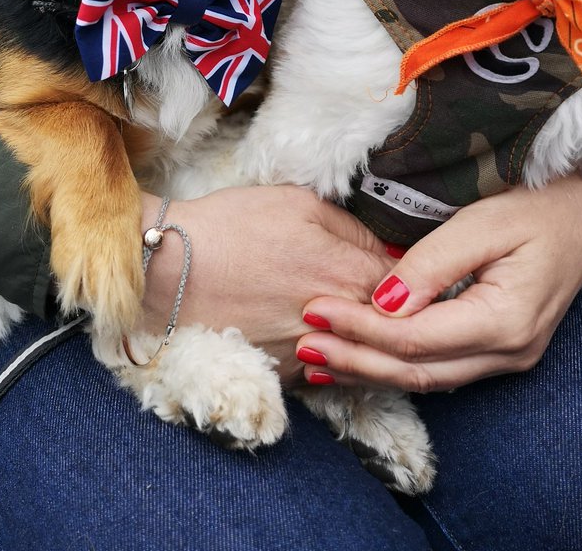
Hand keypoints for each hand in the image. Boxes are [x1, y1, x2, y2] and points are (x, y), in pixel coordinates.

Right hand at [139, 186, 392, 384]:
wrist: (169, 269)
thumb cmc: (233, 225)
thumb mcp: (300, 202)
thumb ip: (352, 227)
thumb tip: (383, 248)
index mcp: (352, 273)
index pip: (410, 286)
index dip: (412, 279)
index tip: (410, 275)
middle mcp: (342, 322)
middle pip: (394, 329)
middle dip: (396, 315)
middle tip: (393, 302)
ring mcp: (314, 356)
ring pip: (363, 356)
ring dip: (365, 340)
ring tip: (355, 320)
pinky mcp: (285, 378)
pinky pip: (326, 373)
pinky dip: (330, 358)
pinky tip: (318, 338)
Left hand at [294, 174, 581, 391]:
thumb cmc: (538, 200)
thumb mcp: (484, 221)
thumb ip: (431, 264)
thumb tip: (382, 305)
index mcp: (506, 321)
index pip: (413, 339)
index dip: (358, 329)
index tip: (312, 308)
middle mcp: (510, 350)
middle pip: (417, 371)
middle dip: (355, 360)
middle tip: (301, 345)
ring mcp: (510, 354)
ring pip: (428, 378)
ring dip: (371, 370)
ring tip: (319, 361)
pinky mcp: (503, 346)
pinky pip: (443, 367)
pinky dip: (398, 364)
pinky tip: (364, 358)